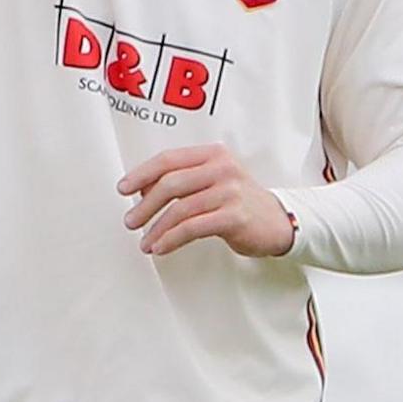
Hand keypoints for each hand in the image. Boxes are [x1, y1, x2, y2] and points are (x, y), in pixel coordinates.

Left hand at [118, 144, 295, 256]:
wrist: (279, 221)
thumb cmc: (238, 201)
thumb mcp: (210, 181)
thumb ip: (181, 180)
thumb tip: (140, 190)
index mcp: (212, 154)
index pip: (168, 159)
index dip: (141, 173)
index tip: (123, 189)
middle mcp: (221, 168)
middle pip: (170, 184)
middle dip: (145, 205)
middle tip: (130, 220)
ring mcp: (230, 191)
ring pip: (180, 209)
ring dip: (156, 228)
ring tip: (144, 241)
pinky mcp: (234, 216)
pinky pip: (193, 228)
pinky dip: (172, 239)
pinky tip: (161, 247)